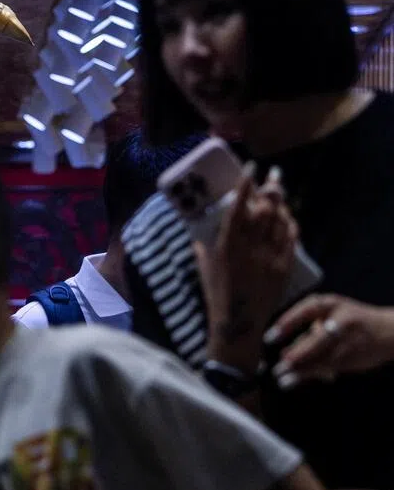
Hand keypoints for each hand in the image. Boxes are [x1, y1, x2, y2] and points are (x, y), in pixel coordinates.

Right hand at [197, 166, 297, 372]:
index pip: (238, 207)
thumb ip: (203, 243)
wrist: (238, 322)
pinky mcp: (284, 267)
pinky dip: (290, 224)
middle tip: (273, 177)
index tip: (251, 167)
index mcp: (227, 244)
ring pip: (280, 221)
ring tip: (280, 192)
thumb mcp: (204, 264)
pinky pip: (291, 239)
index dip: (245, 185)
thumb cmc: (216, 292)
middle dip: (270, 189)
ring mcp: (269, 257)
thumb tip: (198, 228)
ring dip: (281, 203)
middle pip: (265, 210)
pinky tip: (288, 217)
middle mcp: (250, 248)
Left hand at [266, 294, 393, 388]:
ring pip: (323, 358)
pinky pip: (329, 367)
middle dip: (298, 355)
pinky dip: (312, 374)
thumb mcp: (330, 315)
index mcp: (330, 304)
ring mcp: (349, 341)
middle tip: (280, 365)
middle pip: (317, 340)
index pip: (306, 311)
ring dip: (302, 370)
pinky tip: (296, 379)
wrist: (388, 331)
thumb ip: (310, 331)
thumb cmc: (351, 321)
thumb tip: (285, 351)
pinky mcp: (353, 358)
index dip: (287, 323)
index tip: (270, 337)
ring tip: (282, 379)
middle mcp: (340, 321)